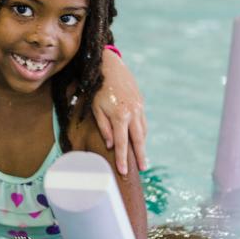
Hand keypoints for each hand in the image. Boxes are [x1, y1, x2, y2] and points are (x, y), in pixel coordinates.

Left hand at [94, 50, 147, 174]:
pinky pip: (143, 122)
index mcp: (120, 116)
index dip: (123, 158)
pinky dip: (142, 132)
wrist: (110, 67)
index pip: (122, 143)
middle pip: (138, 140)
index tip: (123, 171)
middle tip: (142, 169)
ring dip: (143, 145)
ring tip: (142, 158)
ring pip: (143, 131)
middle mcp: (133, 113)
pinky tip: (140, 139)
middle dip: (140, 156)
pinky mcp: (141, 103)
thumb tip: (110, 144)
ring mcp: (139, 108)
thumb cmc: (98, 89)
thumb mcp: (96, 108)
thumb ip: (104, 127)